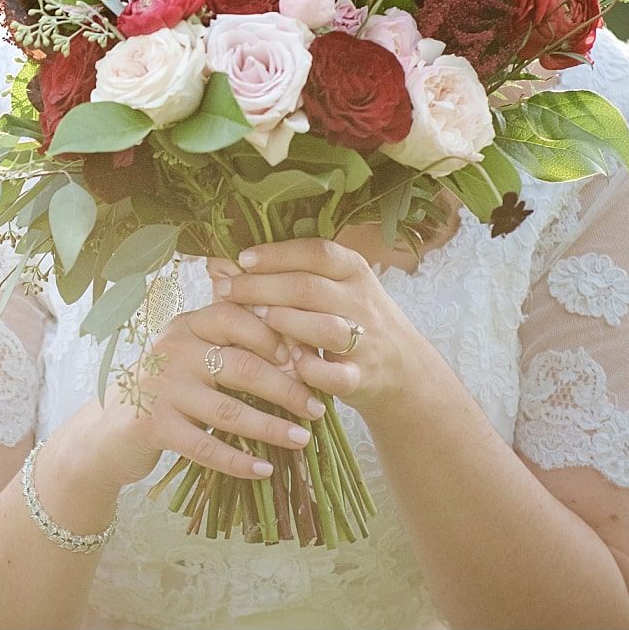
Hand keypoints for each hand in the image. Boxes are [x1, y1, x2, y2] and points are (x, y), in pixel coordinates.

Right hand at [79, 299, 327, 490]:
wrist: (108, 432)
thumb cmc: (166, 391)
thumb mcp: (192, 357)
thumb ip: (231, 347)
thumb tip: (300, 353)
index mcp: (187, 325)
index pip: (237, 317)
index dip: (277, 337)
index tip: (309, 361)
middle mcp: (172, 350)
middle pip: (242, 365)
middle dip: (287, 388)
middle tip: (318, 408)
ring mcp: (160, 388)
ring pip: (228, 410)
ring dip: (271, 427)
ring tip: (302, 439)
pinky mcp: (152, 426)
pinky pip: (205, 447)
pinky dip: (238, 461)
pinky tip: (264, 469)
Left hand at [209, 238, 430, 423]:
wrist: (403, 368)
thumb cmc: (351, 318)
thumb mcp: (335, 287)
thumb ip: (291, 273)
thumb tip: (224, 261)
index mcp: (353, 270)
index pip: (317, 252)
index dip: (277, 254)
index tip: (242, 258)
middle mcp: (362, 301)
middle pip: (309, 288)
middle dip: (262, 288)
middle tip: (226, 291)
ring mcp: (366, 341)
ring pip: (324, 328)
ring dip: (285, 322)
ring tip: (255, 318)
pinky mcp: (362, 377)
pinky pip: (335, 374)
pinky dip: (309, 369)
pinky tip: (288, 362)